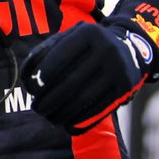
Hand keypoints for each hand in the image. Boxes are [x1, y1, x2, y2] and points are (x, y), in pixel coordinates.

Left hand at [20, 19, 151, 133]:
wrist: (130, 48)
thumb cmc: (86, 46)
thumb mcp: (68, 38)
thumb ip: (45, 52)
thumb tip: (28, 78)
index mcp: (88, 33)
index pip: (60, 56)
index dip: (43, 74)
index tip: (31, 88)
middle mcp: (106, 49)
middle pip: (71, 81)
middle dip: (49, 99)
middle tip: (37, 108)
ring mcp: (119, 69)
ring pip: (84, 97)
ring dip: (62, 112)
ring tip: (49, 117)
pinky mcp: (125, 87)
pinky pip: (99, 108)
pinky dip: (80, 119)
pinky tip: (67, 125)